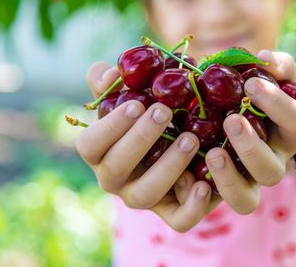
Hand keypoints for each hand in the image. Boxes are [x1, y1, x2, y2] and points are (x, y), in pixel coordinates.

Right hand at [75, 62, 220, 231]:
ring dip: (167, 167)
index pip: (89, 145)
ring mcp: (141, 197)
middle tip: (164, 112)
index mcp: (100, 152)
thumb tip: (110, 74)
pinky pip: (178, 221)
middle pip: (116, 168)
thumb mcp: (129, 93)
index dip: (110, 127)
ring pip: (146, 194)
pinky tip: (205, 183)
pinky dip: (192, 206)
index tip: (135, 104)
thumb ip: (112, 82)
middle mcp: (114, 179)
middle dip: (140, 139)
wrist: (177, 138)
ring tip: (190, 138)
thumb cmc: (146, 112)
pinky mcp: (171, 212)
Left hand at [202, 50, 295, 213]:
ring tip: (212, 153)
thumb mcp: (265, 74)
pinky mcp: (218, 193)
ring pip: (247, 200)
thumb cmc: (250, 90)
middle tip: (232, 120)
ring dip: (230, 178)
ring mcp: (244, 183)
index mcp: (288, 134)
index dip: (278, 105)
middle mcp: (271, 163)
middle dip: (252, 147)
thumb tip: (264, 58)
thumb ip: (272, 64)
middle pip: (273, 171)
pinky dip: (200, 196)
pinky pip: (213, 205)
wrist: (223, 113)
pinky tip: (185, 173)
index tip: (251, 83)